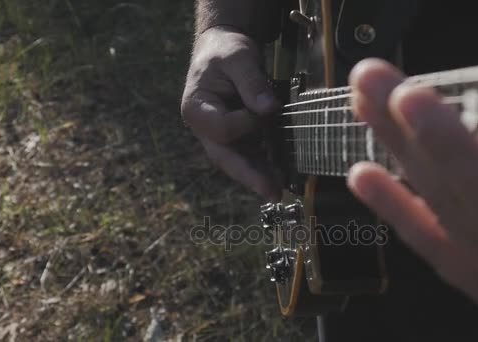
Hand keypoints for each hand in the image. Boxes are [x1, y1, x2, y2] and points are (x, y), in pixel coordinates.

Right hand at [182, 26, 280, 199]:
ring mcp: (221, 136)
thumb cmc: (225, 51)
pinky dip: (264, 166)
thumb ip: (252, 83)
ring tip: (278, 191)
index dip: (246, 123)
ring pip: (238, 162)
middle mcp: (205, 128)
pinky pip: (250, 156)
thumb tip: (270, 109)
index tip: (265, 107)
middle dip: (249, 175)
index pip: (222, 129)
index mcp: (197, 108)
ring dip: (258, 177)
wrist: (224, 50)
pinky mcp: (237, 137)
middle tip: (271, 191)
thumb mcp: (238, 58)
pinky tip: (280, 176)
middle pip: (225, 157)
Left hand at [347, 27, 477, 340]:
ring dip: (401, 155)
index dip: (454, 148)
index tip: (412, 100)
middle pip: (462, 194)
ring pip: (445, 214)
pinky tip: (363, 176)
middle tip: (371, 83)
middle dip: (411, 134)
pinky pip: (438, 249)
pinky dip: (398, 209)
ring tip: (366, 106)